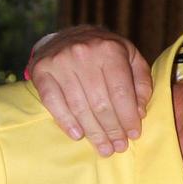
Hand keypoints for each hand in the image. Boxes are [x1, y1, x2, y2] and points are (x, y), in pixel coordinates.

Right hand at [28, 26, 151, 156]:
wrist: (69, 36)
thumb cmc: (106, 52)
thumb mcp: (131, 58)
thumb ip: (141, 83)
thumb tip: (140, 112)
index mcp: (109, 50)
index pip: (121, 92)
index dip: (128, 117)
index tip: (133, 135)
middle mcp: (83, 54)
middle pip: (100, 103)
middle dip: (112, 129)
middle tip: (118, 147)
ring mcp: (60, 62)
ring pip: (79, 106)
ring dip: (93, 132)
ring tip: (103, 147)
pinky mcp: (41, 71)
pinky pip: (53, 102)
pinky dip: (65, 121)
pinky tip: (78, 135)